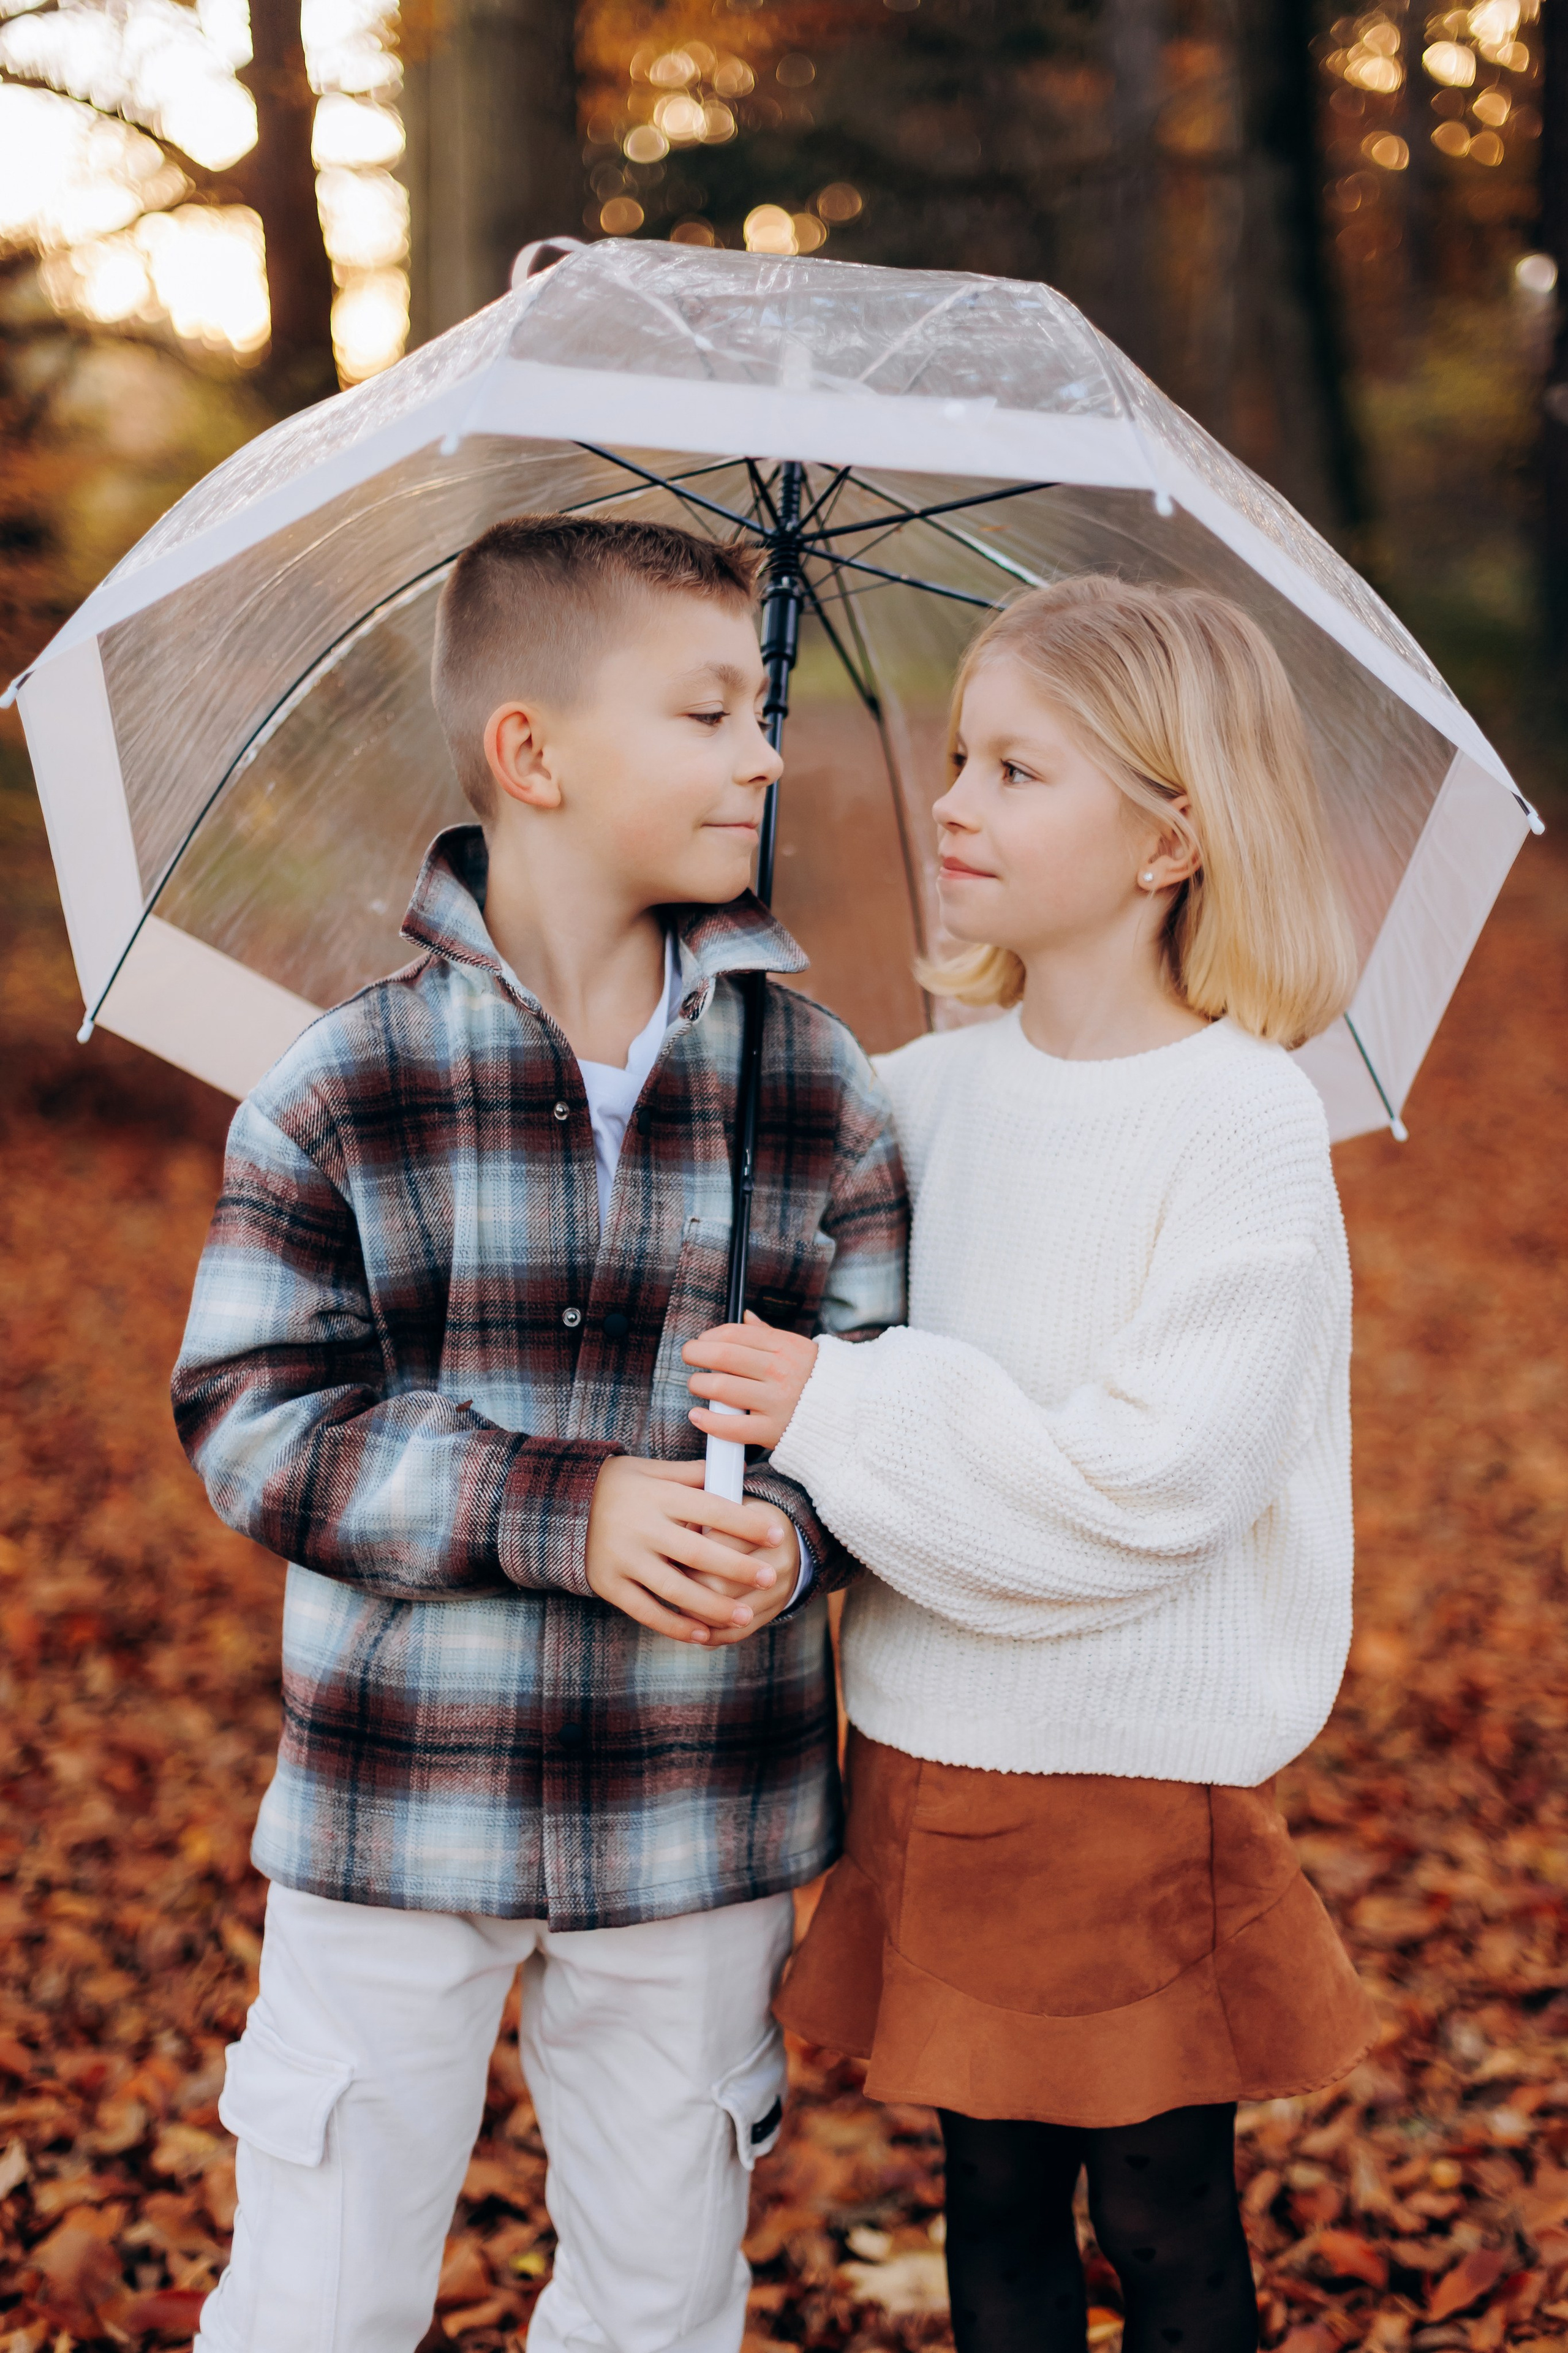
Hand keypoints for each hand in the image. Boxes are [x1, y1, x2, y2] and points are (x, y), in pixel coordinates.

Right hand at [585, 1457, 797, 1645]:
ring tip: (745, 1616)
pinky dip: (675, 1626)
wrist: (557, 1503)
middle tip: (770, 1578)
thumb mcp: (651, 1470)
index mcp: (658, 1495)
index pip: (712, 1509)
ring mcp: (624, 1558)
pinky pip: (646, 1611)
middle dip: (739, 1568)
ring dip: (713, 1606)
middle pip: (699, 1553)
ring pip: (676, 1589)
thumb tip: (738, 1469)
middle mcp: (642, 1527)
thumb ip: (693, 1474)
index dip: (747, 1523)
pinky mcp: (608, 1583)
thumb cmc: (616, 1484)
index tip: (777, 1534)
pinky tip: (703, 1634)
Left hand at [684, 1312, 818, 1451]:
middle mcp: (779, 1371)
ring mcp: (775, 1402)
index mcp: (785, 1347)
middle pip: (723, 1355)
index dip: (710, 1335)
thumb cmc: (817, 1380)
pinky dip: (708, 1421)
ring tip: (696, 1384)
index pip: (735, 1334)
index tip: (702, 1341)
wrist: (848, 1415)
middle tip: (689, 1356)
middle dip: (696, 1353)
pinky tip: (698, 1415)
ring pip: (721, 1387)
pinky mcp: (772, 1431)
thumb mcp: (799, 1349)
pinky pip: (731, 1427)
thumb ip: (769, 1334)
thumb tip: (745, 1317)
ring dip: (698, 1384)